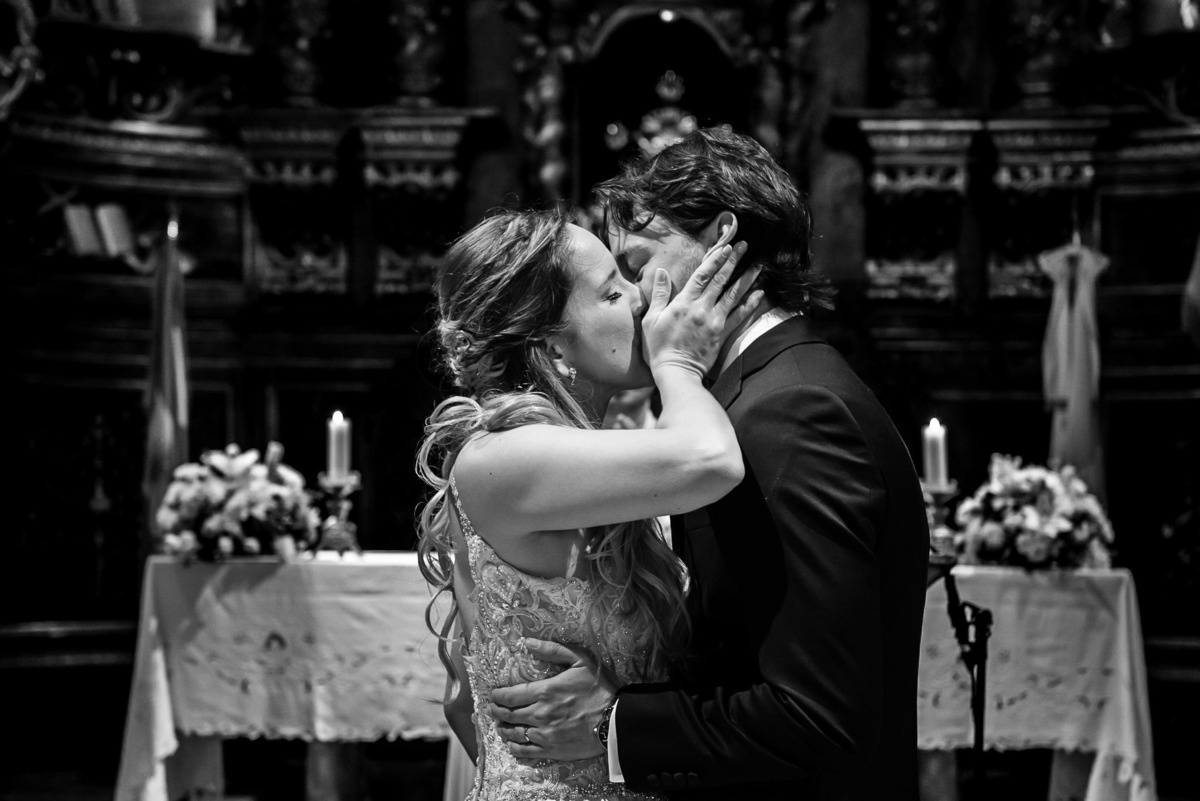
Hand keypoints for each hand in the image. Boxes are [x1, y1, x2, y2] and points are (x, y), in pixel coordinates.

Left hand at [486, 638, 618, 761]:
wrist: (617, 720)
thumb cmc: (600, 687)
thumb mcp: (580, 659)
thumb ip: (552, 649)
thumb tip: (527, 642)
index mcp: (544, 692)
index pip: (509, 696)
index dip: (497, 696)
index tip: (493, 694)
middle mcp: (539, 715)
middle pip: (508, 715)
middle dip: (496, 712)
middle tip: (492, 709)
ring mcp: (545, 735)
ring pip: (514, 734)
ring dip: (503, 729)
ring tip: (500, 726)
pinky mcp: (552, 751)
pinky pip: (526, 752)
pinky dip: (515, 749)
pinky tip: (512, 745)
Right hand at [642, 241, 763, 378]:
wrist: (675, 372)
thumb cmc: (658, 347)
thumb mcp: (651, 319)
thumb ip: (659, 294)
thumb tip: (662, 271)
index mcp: (683, 303)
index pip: (701, 276)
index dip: (714, 260)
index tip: (724, 247)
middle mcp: (702, 309)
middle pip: (720, 280)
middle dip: (732, 261)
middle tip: (743, 246)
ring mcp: (714, 322)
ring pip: (733, 295)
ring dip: (747, 279)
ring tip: (758, 266)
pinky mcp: (722, 334)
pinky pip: (739, 316)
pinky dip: (750, 304)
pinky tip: (759, 294)